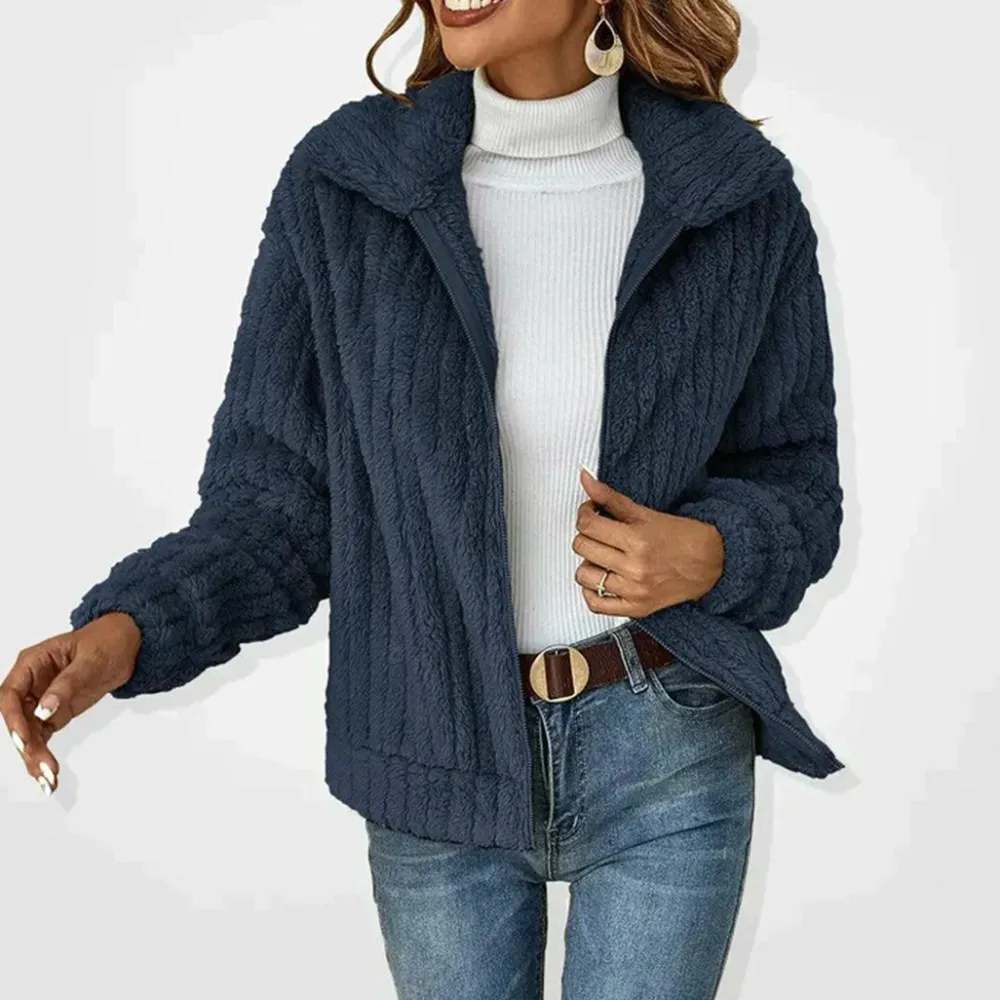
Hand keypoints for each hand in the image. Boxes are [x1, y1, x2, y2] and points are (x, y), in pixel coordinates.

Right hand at [0, 612, 140, 794]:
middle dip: (26, 745)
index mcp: (32, 663)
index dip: (13, 719)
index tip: (23, 738)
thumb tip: (44, 708)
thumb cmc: (107, 640)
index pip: (10, 694)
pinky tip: (47, 774)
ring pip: (28, 733)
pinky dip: (43, 755)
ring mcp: (41, 700)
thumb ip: (67, 684)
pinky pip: (42, 737)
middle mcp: (31, 683)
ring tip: (46, 779)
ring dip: (34, 756)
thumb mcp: (90, 659)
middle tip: (42, 766)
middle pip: (17, 719)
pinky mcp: (54, 713)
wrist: (127, 644)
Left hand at [572, 467, 724, 616]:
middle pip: (583, 547)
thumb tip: (585, 480)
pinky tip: (600, 579)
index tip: (591, 512)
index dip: (584, 513)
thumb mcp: (645, 513)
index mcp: (637, 540)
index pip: (588, 525)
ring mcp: (634, 591)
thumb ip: (610, 497)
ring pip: (583, 575)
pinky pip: (596, 604)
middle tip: (598, 531)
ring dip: (587, 562)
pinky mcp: (636, 608)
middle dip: (586, 534)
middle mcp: (634, 568)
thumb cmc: (682, 537)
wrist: (712, 562)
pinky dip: (591, 591)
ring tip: (601, 555)